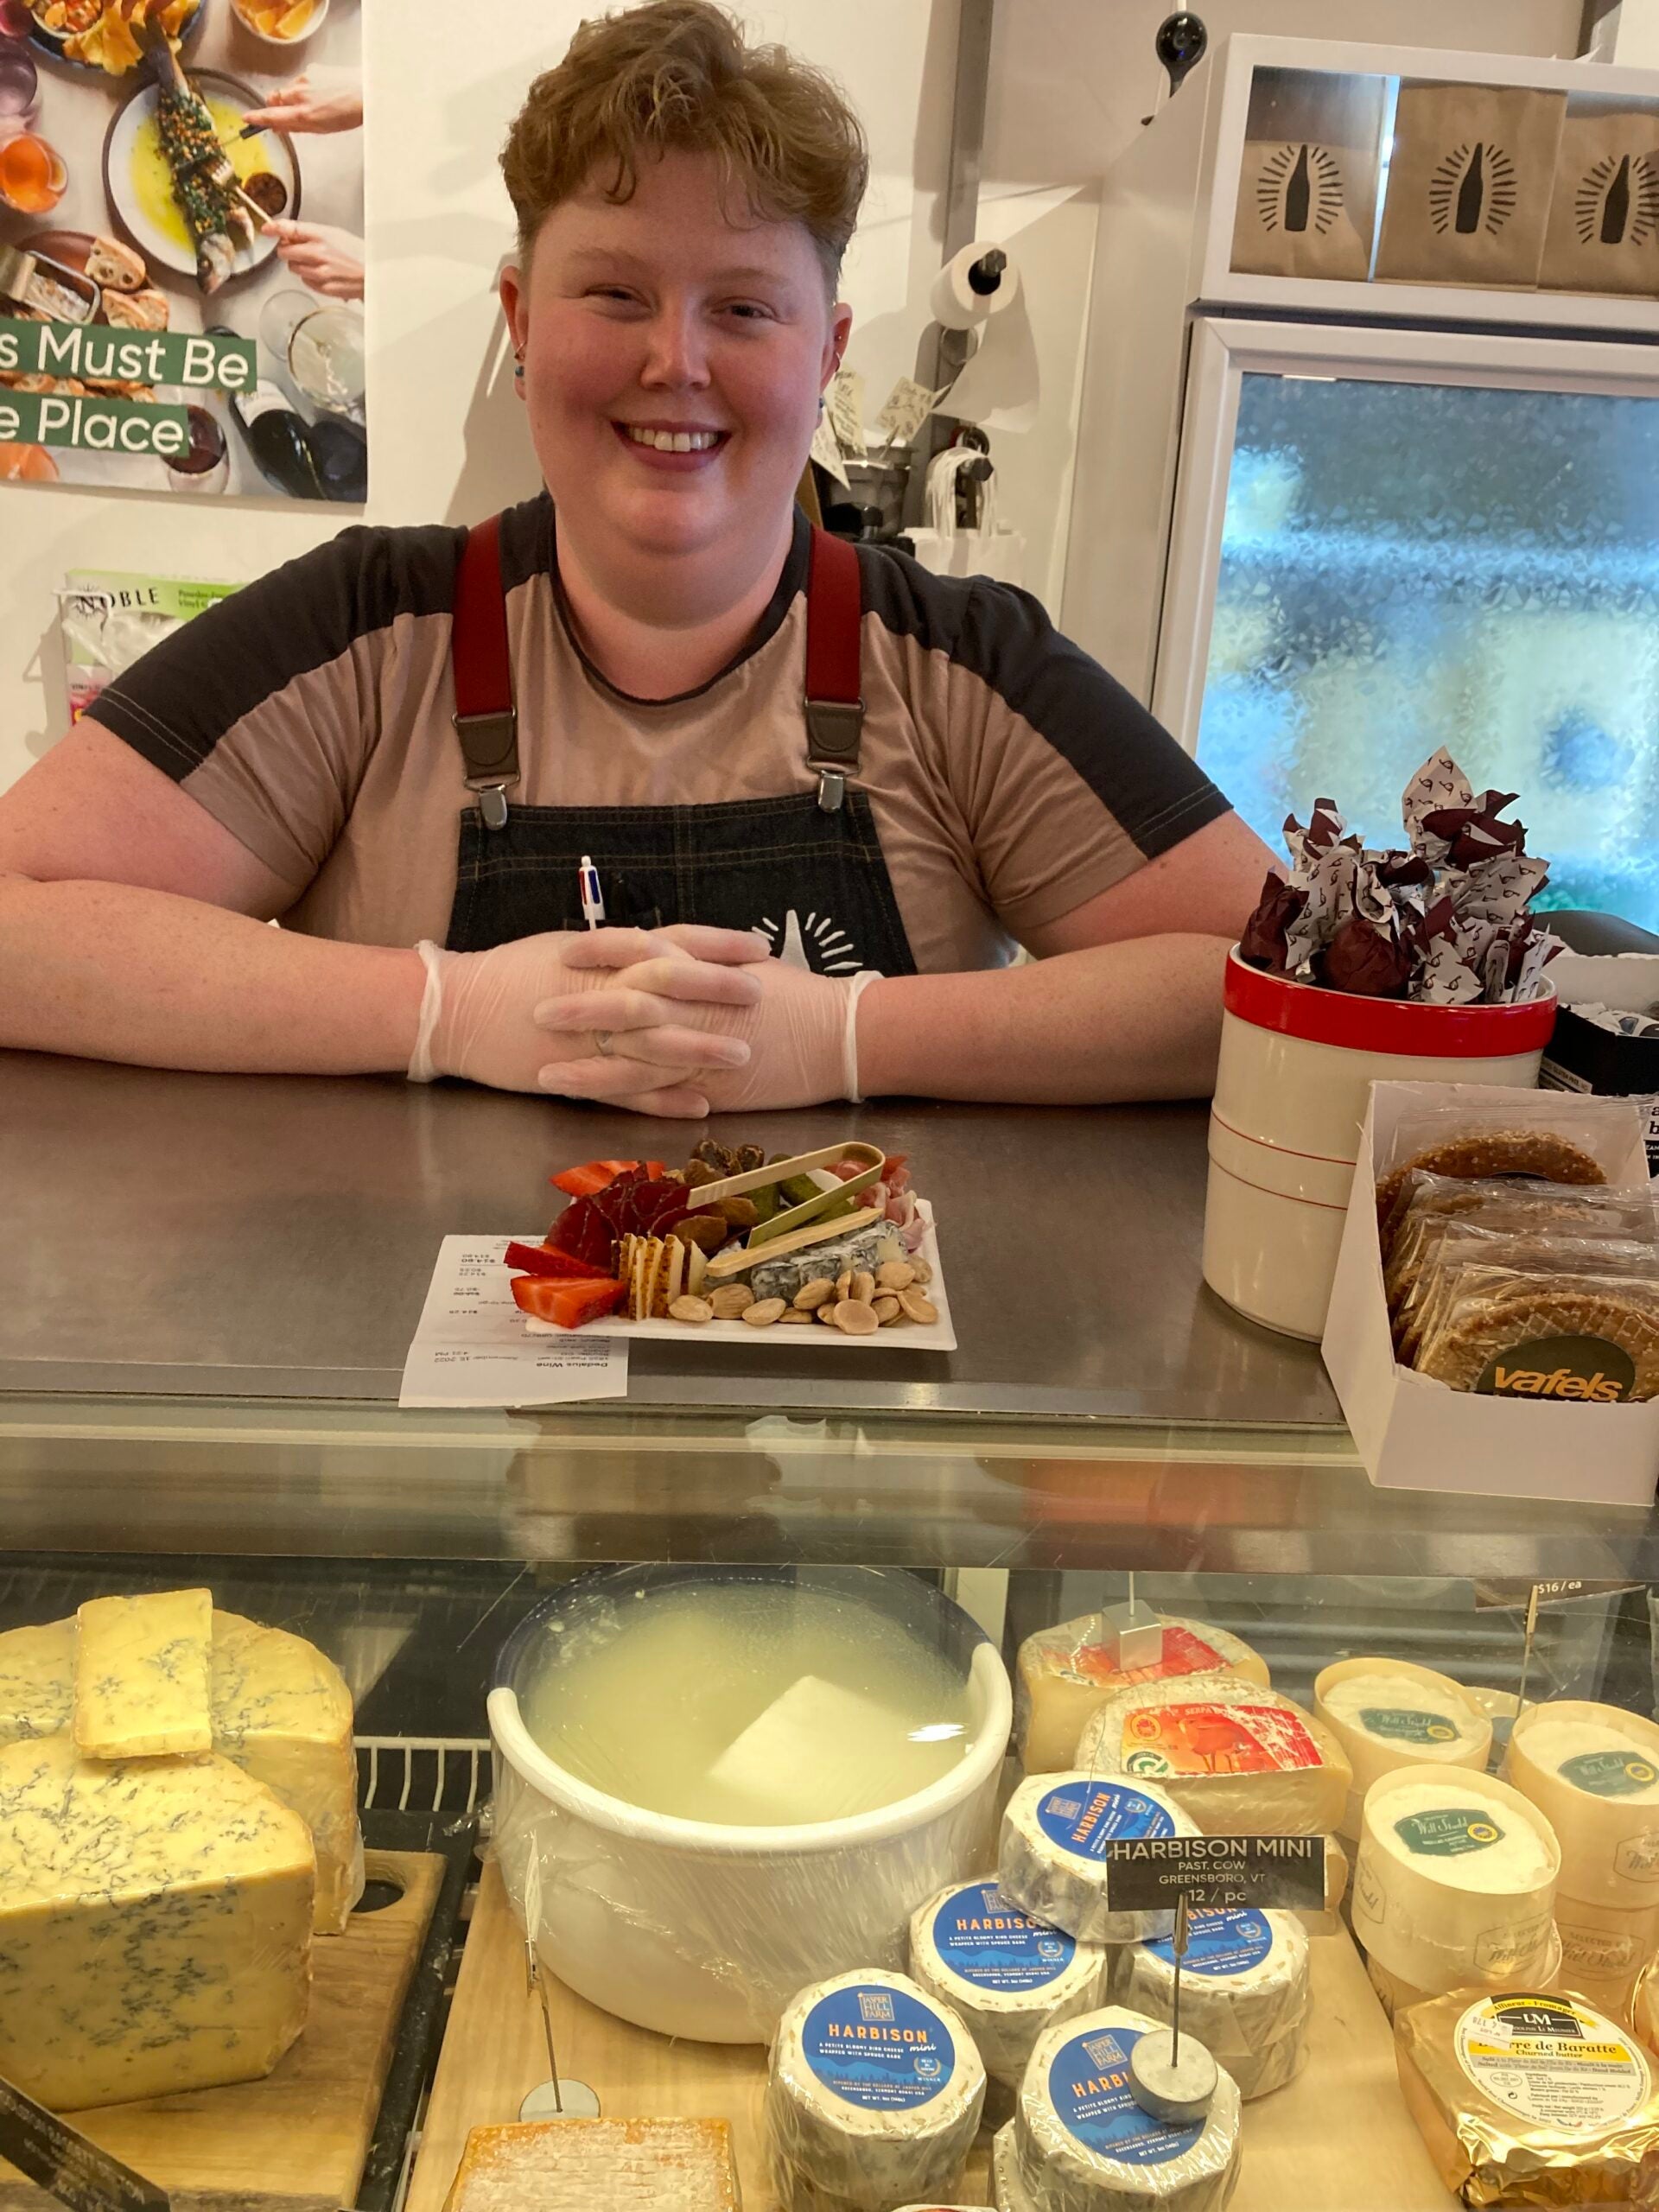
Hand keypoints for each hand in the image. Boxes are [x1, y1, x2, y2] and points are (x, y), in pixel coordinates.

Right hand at [242, 77, 363, 133]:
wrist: (365, 93)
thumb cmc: (348, 113)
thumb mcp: (322, 129)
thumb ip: (297, 127)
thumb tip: (278, 127)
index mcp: (303, 113)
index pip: (272, 115)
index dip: (258, 118)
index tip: (247, 118)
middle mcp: (300, 94)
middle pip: (275, 99)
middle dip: (278, 106)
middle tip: (290, 113)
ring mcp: (305, 79)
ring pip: (289, 89)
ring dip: (295, 97)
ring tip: (316, 103)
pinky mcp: (312, 69)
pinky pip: (302, 79)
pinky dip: (307, 87)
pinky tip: (322, 91)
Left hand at [262, 220, 364, 300]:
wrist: (375, 274)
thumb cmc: (358, 252)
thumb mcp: (335, 233)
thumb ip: (310, 233)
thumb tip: (287, 234)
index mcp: (321, 235)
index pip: (289, 229)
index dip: (274, 228)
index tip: (266, 229)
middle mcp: (318, 254)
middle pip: (285, 252)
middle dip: (286, 250)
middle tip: (295, 249)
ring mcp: (319, 273)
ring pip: (293, 268)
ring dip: (298, 264)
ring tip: (313, 262)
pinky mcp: (323, 287)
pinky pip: (305, 281)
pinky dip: (308, 277)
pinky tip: (321, 273)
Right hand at [410, 926, 766, 1116]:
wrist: (455, 1010)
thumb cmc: (509, 974)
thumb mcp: (566, 950)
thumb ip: (617, 953)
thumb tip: (662, 948)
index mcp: (600, 955)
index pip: (671, 941)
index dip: (717, 944)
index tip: (758, 946)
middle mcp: (599, 990)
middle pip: (670, 985)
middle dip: (718, 989)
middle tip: (762, 995)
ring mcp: (587, 1036)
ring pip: (654, 1041)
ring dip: (701, 1048)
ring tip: (744, 1055)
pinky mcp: (573, 1075)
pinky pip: (626, 1090)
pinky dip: (663, 1098)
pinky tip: (700, 1106)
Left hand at [545, 941, 876, 1111]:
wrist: (839, 1035)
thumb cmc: (799, 999)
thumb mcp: (746, 967)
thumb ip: (705, 960)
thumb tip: (671, 954)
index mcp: (700, 965)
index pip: (640, 949)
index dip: (600, 949)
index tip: (565, 949)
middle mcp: (690, 1001)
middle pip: (622, 999)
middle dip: (578, 1004)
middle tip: (535, 1006)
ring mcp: (695, 1043)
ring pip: (626, 1048)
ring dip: (581, 1056)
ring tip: (539, 1064)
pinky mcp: (704, 1080)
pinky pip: (648, 1087)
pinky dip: (611, 1089)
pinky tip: (580, 1094)